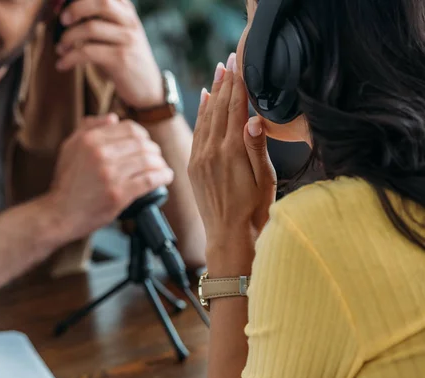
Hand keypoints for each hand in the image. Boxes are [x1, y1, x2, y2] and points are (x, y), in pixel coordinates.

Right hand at [49, 114, 173, 239]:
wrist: (59, 214)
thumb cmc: (66, 182)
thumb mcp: (70, 147)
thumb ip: (88, 128)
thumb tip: (113, 117)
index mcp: (90, 139)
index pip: (129, 128)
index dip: (143, 135)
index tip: (146, 144)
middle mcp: (101, 154)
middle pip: (142, 143)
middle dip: (154, 150)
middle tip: (156, 158)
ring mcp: (110, 174)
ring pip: (149, 161)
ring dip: (161, 164)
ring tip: (162, 168)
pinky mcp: (119, 194)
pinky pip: (149, 180)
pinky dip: (162, 177)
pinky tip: (165, 177)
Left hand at [55, 0, 163, 108]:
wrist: (147, 87)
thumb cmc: (124, 58)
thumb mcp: (117, 33)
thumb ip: (99, 20)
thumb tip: (65, 13)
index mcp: (127, 11)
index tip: (63, 5)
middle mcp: (129, 21)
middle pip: (101, 2)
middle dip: (75, 8)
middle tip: (62, 20)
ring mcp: (127, 40)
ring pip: (91, 28)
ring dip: (68, 37)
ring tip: (60, 48)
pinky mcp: (120, 59)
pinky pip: (88, 52)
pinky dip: (70, 58)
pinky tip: (62, 64)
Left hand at [187, 56, 275, 274]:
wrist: (229, 235)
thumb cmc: (254, 210)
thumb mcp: (264, 180)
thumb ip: (256, 148)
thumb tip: (253, 119)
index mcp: (233, 151)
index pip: (235, 109)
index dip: (237, 85)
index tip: (238, 64)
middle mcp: (212, 151)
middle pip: (219, 108)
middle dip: (224, 82)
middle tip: (228, 61)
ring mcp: (200, 158)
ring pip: (206, 117)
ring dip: (212, 93)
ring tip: (218, 73)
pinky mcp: (193, 166)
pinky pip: (197, 132)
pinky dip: (200, 113)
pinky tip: (204, 99)